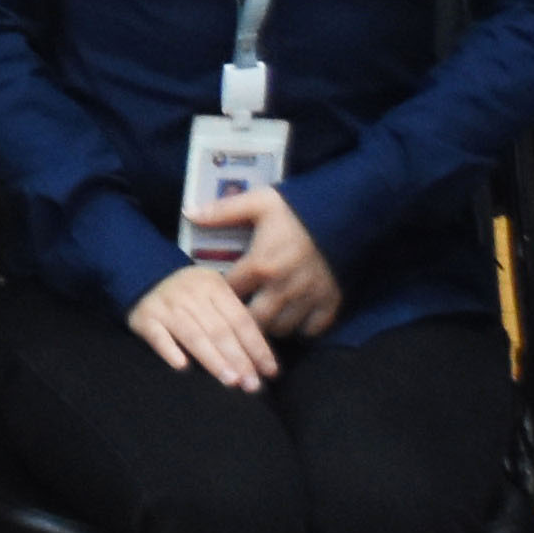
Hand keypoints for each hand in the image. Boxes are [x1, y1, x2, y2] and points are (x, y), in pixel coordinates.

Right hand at [127, 262, 278, 391]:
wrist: (143, 277)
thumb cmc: (189, 296)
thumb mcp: (213, 294)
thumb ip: (233, 317)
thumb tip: (261, 358)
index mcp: (213, 285)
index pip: (240, 320)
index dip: (257, 347)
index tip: (269, 371)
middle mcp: (190, 293)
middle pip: (220, 330)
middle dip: (239, 359)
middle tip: (252, 385)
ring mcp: (166, 305)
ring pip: (194, 336)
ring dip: (214, 360)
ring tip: (231, 382)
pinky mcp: (145, 318)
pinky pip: (159, 336)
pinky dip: (170, 351)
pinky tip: (183, 367)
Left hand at [217, 190, 342, 341]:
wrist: (345, 211)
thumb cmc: (297, 207)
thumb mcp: (259, 202)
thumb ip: (223, 211)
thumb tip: (188, 213)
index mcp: (260, 264)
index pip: (230, 293)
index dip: (221, 295)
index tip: (218, 293)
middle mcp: (282, 287)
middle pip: (254, 321)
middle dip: (245, 320)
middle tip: (241, 313)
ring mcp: (308, 298)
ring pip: (282, 330)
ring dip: (271, 326)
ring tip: (265, 316)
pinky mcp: (330, 302)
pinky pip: (312, 330)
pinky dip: (302, 329)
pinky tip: (294, 318)